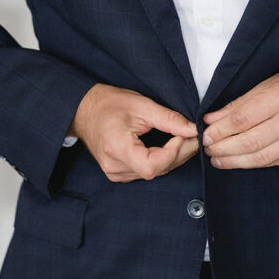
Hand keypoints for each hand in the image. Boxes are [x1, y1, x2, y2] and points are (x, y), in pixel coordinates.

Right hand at [70, 84, 198, 181]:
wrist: (84, 111)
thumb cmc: (108, 104)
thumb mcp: (141, 105)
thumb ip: (169, 119)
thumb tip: (192, 129)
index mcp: (117, 149)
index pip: (153, 164)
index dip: (175, 152)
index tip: (187, 135)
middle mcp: (115, 167)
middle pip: (157, 170)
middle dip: (180, 153)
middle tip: (193, 135)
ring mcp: (116, 174)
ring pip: (155, 173)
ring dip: (174, 157)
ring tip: (184, 139)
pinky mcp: (119, 174)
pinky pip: (148, 172)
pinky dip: (162, 160)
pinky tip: (170, 147)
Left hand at [202, 63, 278, 169]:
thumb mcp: (271, 81)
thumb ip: (241, 102)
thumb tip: (213, 118)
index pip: (242, 118)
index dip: (220, 129)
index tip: (206, 133)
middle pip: (249, 141)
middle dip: (223, 148)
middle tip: (208, 149)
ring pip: (261, 156)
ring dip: (235, 160)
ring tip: (218, 159)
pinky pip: (275, 161)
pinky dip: (254, 163)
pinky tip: (240, 161)